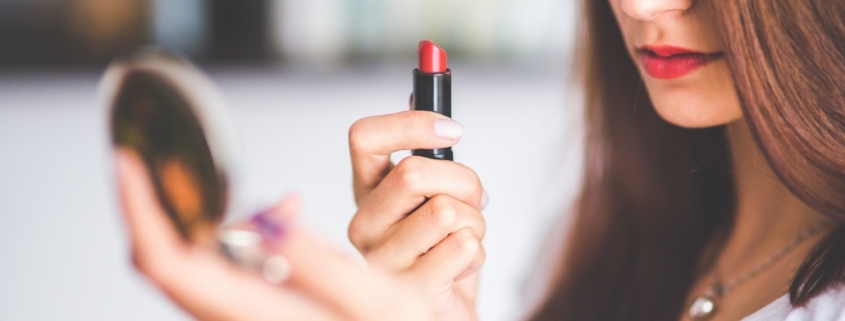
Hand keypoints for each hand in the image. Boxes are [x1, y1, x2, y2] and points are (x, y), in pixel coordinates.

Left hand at [115, 149, 434, 320]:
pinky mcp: (253, 309)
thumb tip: (271, 219)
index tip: (128, 163)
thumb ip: (321, 266)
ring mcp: (239, 315)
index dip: (140, 210)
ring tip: (272, 199)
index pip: (167, 260)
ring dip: (208, 219)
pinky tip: (286, 221)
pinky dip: (236, 236)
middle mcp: (231, 319)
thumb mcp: (376, 306)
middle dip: (167, 204)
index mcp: (252, 316)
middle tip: (176, 164)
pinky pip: (220, 268)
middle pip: (166, 258)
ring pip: (191, 263)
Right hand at [347, 111, 487, 319]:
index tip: (453, 130)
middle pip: (414, 172)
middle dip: (464, 181)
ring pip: (447, 212)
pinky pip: (464, 248)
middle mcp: (363, 223)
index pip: (363, 137)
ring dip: (475, 223)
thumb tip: (420, 89)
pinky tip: (460, 267)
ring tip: (464, 238)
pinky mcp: (409, 292)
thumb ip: (425, 150)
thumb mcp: (432, 194)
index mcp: (366, 191)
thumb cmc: (439, 249)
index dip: (410, 123)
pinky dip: (478, 253)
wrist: (442, 312)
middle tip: (476, 198)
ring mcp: (382, 260)